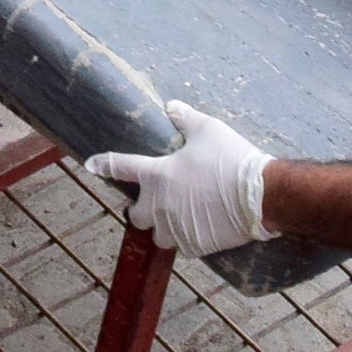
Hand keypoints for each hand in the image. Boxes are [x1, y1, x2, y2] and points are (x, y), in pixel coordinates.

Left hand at [82, 102, 272, 256]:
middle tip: (156, 203)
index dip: (104, 164)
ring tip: (180, 219)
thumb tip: (171, 106)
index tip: (90, 164)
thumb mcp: (208, 130)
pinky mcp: (194, 245)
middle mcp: (159, 204)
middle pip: (136, 215)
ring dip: (164, 227)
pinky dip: (188, 239)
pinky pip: (183, 246)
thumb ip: (186, 118)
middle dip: (141, 210)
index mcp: (157, 174)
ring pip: (159, 235)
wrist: (260, 195)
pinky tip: (201, 229)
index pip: (121, 166)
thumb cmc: (231, 159)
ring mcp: (175, 227)